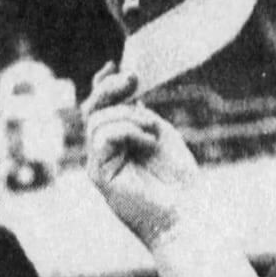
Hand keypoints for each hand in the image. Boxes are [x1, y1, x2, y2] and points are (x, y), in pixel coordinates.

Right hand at [81, 64, 202, 248]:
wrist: (184, 212)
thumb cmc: (176, 178)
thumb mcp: (159, 133)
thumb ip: (138, 113)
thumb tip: (126, 86)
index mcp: (115, 140)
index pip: (99, 107)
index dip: (102, 84)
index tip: (114, 64)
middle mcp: (101, 151)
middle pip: (91, 110)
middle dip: (109, 89)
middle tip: (132, 79)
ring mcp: (98, 163)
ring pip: (97, 121)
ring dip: (128, 116)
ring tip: (152, 130)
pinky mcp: (99, 174)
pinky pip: (104, 137)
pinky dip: (128, 131)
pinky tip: (148, 141)